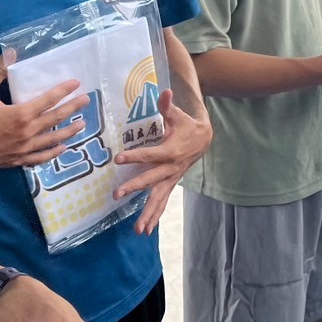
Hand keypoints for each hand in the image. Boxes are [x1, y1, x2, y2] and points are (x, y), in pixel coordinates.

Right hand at [0, 58, 86, 176]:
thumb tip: (12, 52)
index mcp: (20, 114)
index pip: (49, 100)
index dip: (64, 90)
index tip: (77, 84)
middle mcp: (27, 133)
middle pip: (56, 119)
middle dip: (73, 109)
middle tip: (87, 102)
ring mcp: (23, 149)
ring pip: (52, 140)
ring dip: (69, 132)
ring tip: (82, 126)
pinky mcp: (15, 161)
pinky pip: (40, 158)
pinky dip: (52, 153)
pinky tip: (60, 149)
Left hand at [113, 90, 212, 232]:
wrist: (204, 138)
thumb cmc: (186, 125)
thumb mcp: (178, 114)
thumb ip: (167, 105)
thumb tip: (165, 91)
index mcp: (171, 150)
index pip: (149, 154)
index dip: (134, 155)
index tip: (118, 158)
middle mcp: (171, 168)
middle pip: (151, 180)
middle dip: (134, 187)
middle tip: (117, 194)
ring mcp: (171, 179)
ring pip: (159, 198)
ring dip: (148, 214)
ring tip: (138, 230)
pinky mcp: (171, 184)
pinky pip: (162, 203)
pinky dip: (154, 216)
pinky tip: (145, 230)